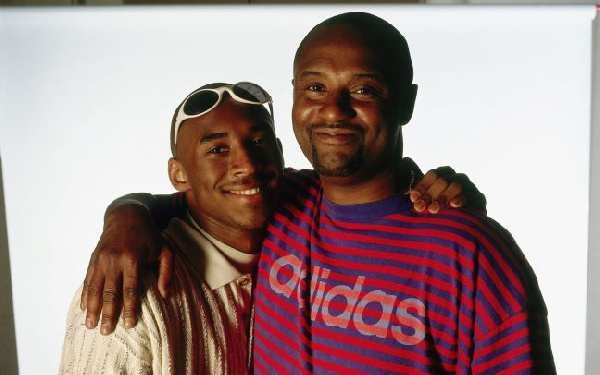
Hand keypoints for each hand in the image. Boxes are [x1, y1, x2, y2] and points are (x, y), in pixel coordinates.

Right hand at [80, 204, 172, 334]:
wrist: (126, 214)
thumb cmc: (150, 235)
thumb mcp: (166, 250)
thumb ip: (168, 272)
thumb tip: (166, 295)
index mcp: (133, 260)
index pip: (131, 290)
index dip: (130, 309)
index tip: (130, 325)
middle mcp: (114, 260)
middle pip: (110, 293)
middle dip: (108, 314)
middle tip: (106, 332)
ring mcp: (101, 259)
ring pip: (95, 289)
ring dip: (92, 308)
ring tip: (90, 325)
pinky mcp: (93, 259)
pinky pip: (87, 280)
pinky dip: (85, 295)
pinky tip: (83, 308)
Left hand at [410, 166, 486, 213]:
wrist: (461, 222)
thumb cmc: (438, 210)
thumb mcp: (427, 203)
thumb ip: (421, 199)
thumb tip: (414, 199)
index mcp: (442, 175)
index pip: (433, 175)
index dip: (423, 186)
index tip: (414, 199)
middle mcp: (455, 178)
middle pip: (442, 181)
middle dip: (430, 195)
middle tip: (420, 208)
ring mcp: (467, 186)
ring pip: (456, 186)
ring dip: (443, 198)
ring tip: (433, 210)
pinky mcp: (477, 197)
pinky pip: (471, 196)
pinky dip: (462, 199)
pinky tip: (454, 205)